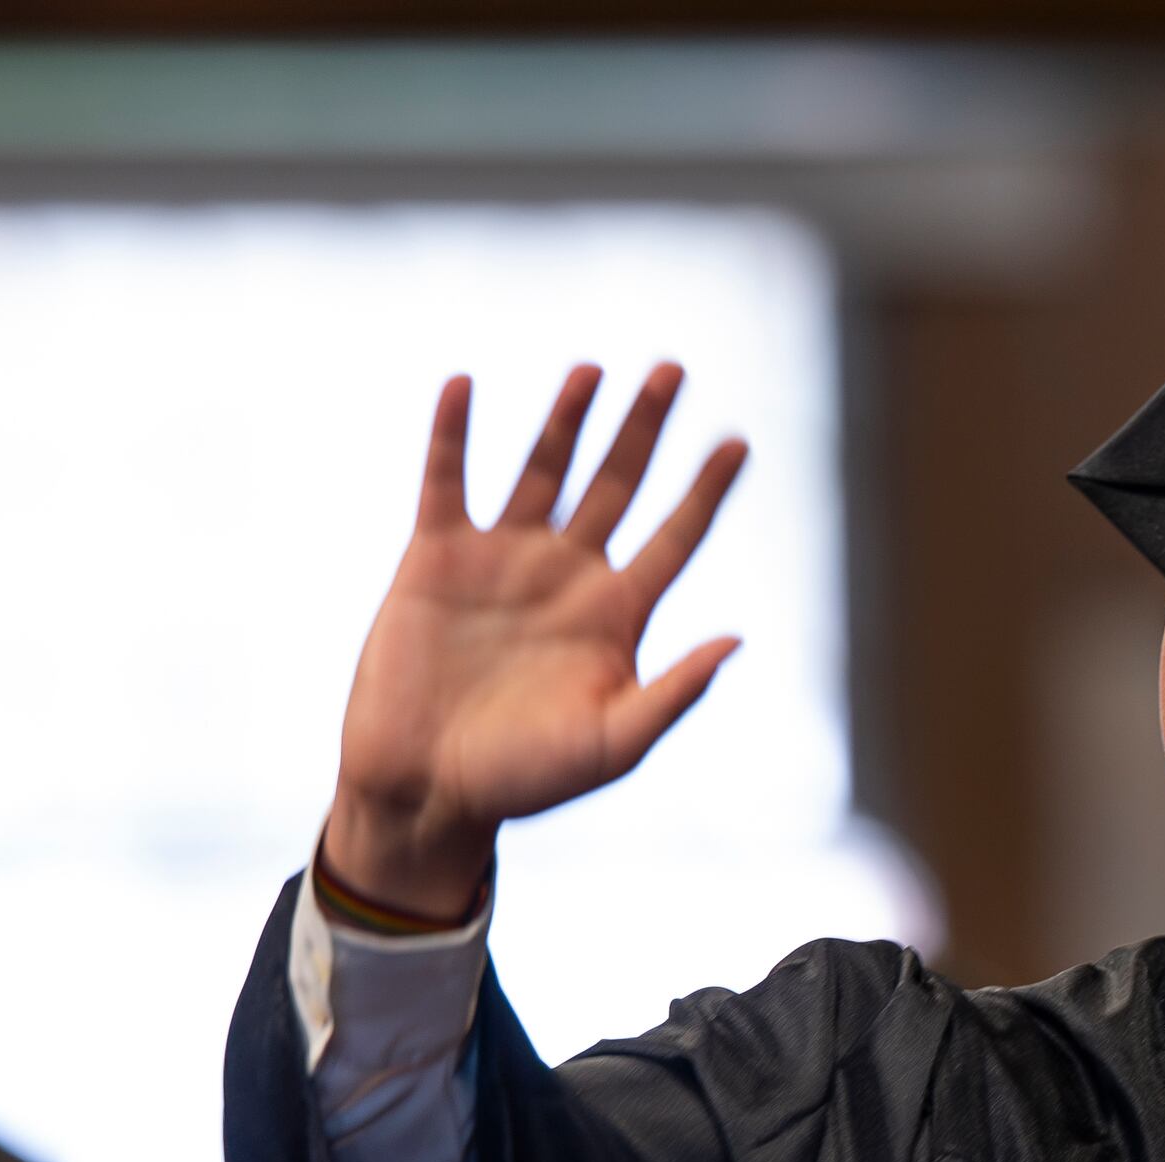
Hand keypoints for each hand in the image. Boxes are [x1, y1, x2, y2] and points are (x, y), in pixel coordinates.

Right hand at [324, 365, 748, 919]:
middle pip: (617, 483)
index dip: (705, 490)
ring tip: (594, 369)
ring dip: (567, 418)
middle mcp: (566, 575)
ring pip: (543, 468)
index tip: (738, 440)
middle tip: (672, 369)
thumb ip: (673, 693)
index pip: (675, 536)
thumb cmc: (525, 780)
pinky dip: (453, 433)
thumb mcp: (612, 745)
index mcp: (616, 614)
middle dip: (644, 428)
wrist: (425, 790)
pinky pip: (446, 481)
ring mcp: (502, 559)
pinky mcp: (436, 557)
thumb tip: (735, 642)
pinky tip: (463, 386)